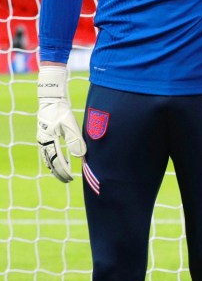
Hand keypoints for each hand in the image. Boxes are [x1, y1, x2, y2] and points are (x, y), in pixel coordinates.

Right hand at [37, 65, 85, 182]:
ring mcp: (42, 139)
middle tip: (68, 180)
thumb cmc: (61, 111)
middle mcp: (43, 141)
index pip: (57, 160)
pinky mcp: (44, 136)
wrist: (51, 100)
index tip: (71, 178)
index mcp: (49, 140)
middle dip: (59, 172)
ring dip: (54, 167)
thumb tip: (80, 156)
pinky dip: (51, 159)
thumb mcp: (70, 124)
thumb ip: (75, 140)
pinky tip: (57, 162)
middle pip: (50, 162)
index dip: (64, 171)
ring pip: (47, 158)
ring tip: (62, 175)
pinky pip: (47, 152)